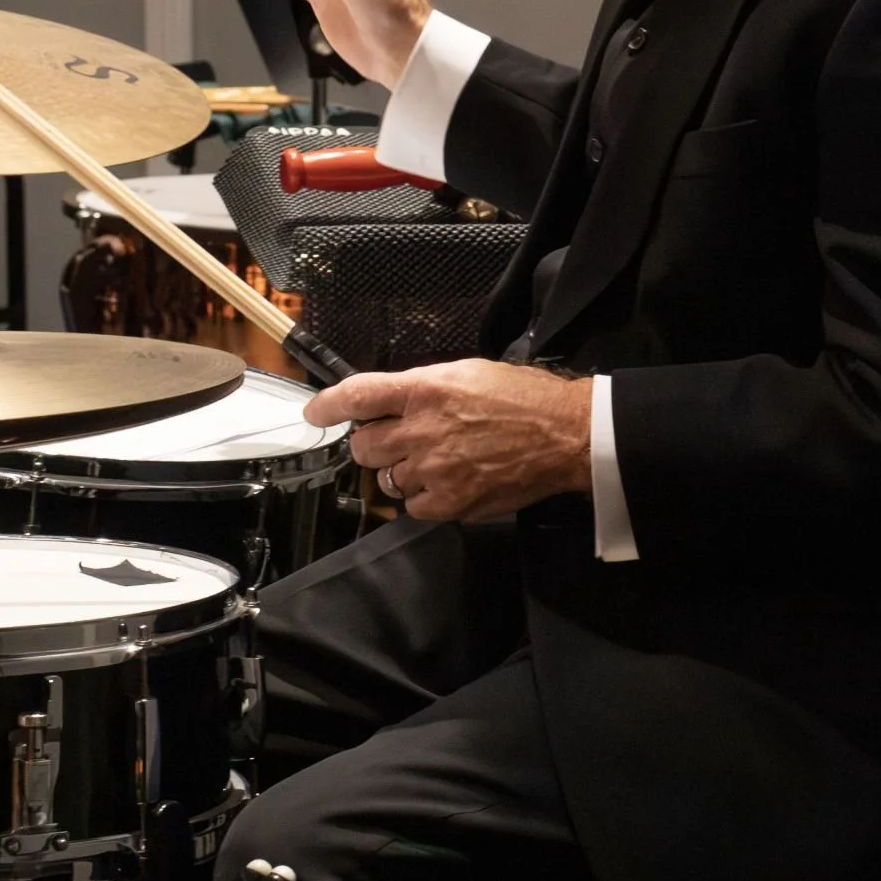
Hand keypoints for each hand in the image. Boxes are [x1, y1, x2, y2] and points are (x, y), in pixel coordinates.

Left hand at [306, 359, 592, 522]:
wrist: (566, 435)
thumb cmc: (524, 399)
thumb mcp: (468, 373)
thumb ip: (422, 389)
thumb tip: (390, 402)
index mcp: (426, 389)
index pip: (357, 396)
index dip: (328, 406)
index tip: (315, 413)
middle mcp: (422, 429)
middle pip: (364, 446)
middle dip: (374, 444)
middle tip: (399, 439)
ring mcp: (434, 469)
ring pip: (386, 479)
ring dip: (402, 471)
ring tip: (437, 460)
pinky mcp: (451, 502)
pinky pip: (413, 506)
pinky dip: (424, 498)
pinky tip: (448, 482)